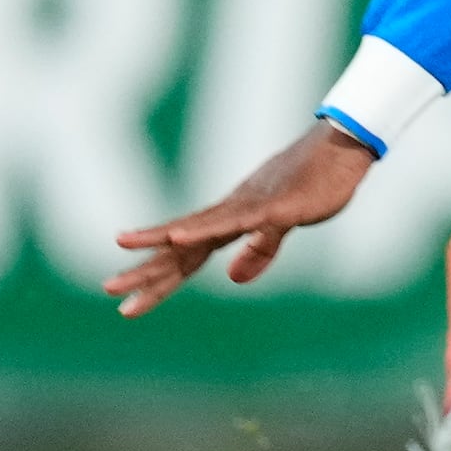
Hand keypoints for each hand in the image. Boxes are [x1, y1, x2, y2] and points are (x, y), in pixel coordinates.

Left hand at [105, 124, 376, 313]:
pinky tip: (178, 237)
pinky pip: (232, 222)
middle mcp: (229, 213)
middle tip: (108, 289)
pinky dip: (203, 229)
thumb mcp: (285, 227)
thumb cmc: (315, 184)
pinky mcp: (272, 207)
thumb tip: (235, 278)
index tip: (127, 302)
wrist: (342, 148)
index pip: (186, 256)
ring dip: (160, 242)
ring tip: (124, 251)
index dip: (158, 278)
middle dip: (146, 270)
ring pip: (197, 230)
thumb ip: (260, 251)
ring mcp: (248, 207)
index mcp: (230, 221)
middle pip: (181, 247)